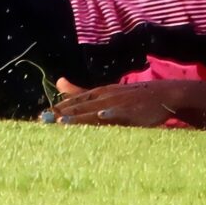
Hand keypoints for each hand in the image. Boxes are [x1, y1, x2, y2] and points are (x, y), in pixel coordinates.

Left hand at [40, 77, 182, 128]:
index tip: (40, 118)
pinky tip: (101, 117)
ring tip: (64, 123)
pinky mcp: (133, 113)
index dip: (58, 109)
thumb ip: (81, 91)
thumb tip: (58, 81)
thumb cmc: (132, 96)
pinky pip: (120, 114)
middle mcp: (106, 96)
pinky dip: (110, 114)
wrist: (165, 95)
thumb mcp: (105, 92)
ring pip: (96, 111)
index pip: (75, 101)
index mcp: (99, 93)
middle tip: (43, 121)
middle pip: (81, 106)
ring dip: (80, 116)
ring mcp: (119, 104)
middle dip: (62, 114)